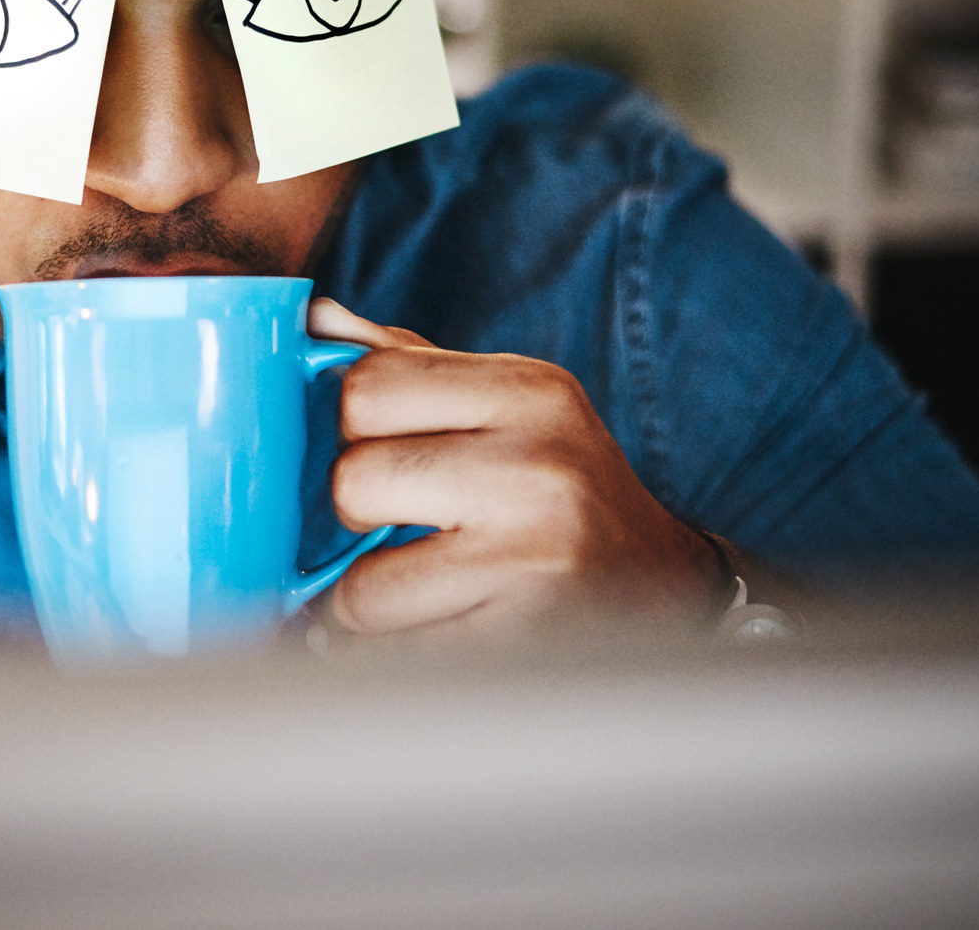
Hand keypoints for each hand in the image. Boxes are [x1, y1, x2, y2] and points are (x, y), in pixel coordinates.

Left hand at [307, 297, 724, 638]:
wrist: (662, 587)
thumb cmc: (557, 488)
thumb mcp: (506, 406)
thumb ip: (410, 363)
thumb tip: (316, 320)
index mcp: (528, 391)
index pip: (367, 385)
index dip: (346, 429)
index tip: (366, 453)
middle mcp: (536, 465)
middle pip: (354, 482)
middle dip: (350, 519)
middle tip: (385, 530)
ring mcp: (534, 556)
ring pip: (364, 588)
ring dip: (361, 606)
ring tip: (401, 592)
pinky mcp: (524, 640)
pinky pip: (396, 655)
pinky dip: (387, 657)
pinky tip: (422, 635)